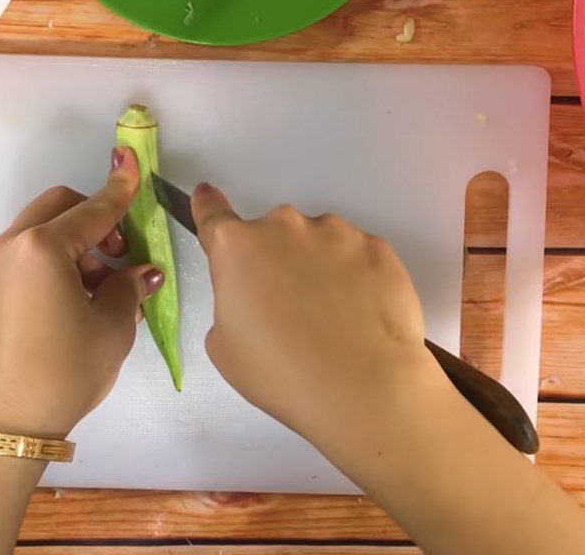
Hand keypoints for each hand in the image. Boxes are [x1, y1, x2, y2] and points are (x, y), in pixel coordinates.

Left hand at [0, 147, 163, 438]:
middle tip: (122, 251)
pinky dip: (60, 257)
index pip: (93, 209)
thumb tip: (143, 271)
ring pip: (45, 229)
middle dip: (96, 216)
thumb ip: (130, 287)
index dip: (121, 189)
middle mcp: (15, 245)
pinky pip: (32, 253)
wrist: (3, 424)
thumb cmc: (64, 370)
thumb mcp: (112, 327)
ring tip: (106, 283)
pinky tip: (82, 295)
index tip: (133, 161)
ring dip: (79, 240)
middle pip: (61, 206)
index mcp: (43, 246)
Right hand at [191, 183, 448, 475]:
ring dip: (318, 267)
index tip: (207, 196)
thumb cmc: (281, 372)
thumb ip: (230, 301)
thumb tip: (253, 295)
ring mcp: (336, 232)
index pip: (213, 214)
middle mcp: (284, 226)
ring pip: (318, 242)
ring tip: (333, 318)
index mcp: (238, 247)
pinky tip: (361, 315)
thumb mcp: (224, 346)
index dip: (208, 206)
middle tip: (289, 309)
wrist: (364, 388)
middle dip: (276, 260)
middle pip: (273, 234)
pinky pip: (357, 256)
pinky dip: (356, 278)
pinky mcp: (376, 247)